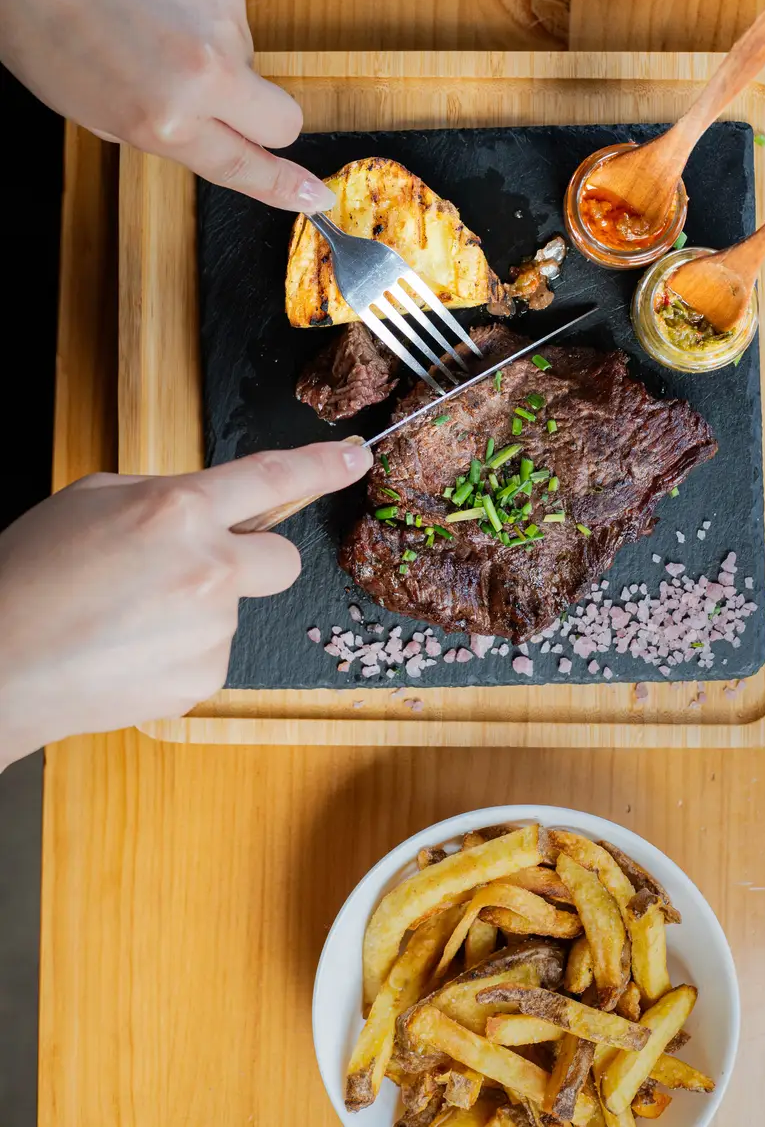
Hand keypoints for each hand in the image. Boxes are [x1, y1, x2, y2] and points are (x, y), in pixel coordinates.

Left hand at [0, 0, 331, 211]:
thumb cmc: (39, 25)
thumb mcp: (93, 110)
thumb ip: (161, 131)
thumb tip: (208, 133)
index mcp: (164, 121)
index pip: (246, 166)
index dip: (285, 187)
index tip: (315, 197)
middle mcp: (205, 75)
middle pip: (282, 120)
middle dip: (263, 119)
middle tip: (221, 100)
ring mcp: (222, 20)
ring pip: (248, 58)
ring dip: (214, 51)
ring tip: (150, 22)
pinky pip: (231, 11)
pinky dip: (201, 8)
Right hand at [0, 441, 370, 766]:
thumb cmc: (29, 577)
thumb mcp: (93, 500)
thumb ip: (165, 497)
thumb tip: (207, 507)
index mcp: (179, 512)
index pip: (274, 479)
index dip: (323, 467)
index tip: (355, 460)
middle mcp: (208, 571)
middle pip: (282, 561)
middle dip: (253, 561)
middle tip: (195, 570)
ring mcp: (209, 631)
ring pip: (234, 612)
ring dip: (198, 612)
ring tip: (128, 618)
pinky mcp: (199, 681)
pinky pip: (210, 655)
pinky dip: (179, 653)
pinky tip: (129, 651)